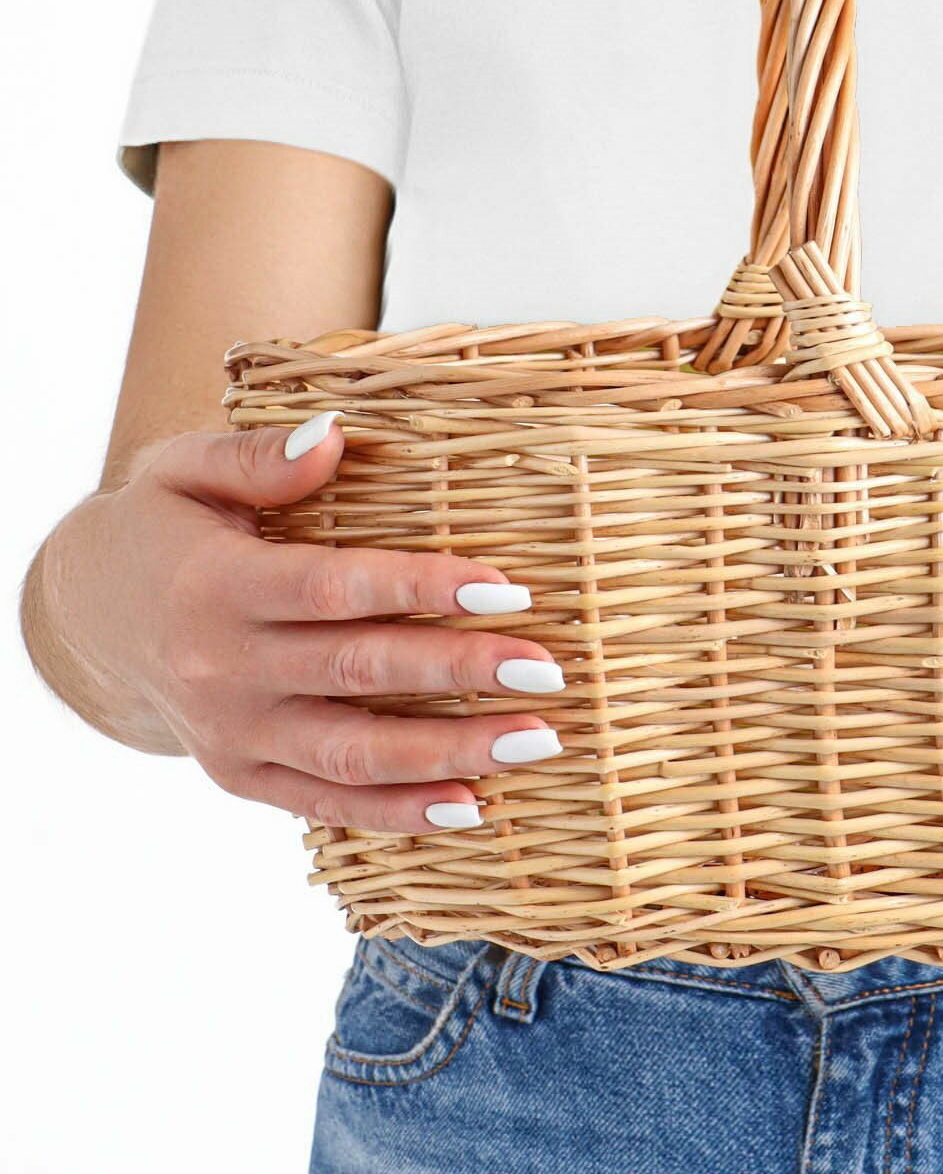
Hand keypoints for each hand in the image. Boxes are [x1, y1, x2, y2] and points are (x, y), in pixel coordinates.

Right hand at [40, 413, 564, 831]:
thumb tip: (332, 436)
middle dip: (459, 673)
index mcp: (215, 587)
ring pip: (352, 754)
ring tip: (536, 740)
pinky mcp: (240, 776)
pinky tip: (472, 806)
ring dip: (449, 753)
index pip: (333, 589)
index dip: (421, 588)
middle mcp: (221, 669)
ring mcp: (231, 734)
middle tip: (546, 668)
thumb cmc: (161, 529)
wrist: (90, 618)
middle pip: (357, 674)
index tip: (507, 587)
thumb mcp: (183, 472)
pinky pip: (326, 805)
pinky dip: (398, 813)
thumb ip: (257, 456)